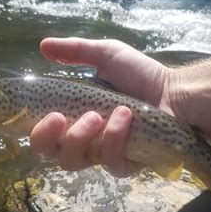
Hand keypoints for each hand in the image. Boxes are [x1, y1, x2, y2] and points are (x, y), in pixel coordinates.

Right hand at [30, 37, 176, 176]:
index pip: (42, 133)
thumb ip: (75, 51)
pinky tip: (125, 117)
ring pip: (73, 161)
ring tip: (98, 115)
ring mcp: (102, 155)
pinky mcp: (124, 165)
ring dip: (80, 137)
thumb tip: (42, 46)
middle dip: (47, 137)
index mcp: (73, 118)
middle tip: (60, 118)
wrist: (175, 92)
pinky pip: (109, 162)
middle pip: (50, 154)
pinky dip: (114, 138)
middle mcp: (83, 140)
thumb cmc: (140, 75)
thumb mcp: (106, 55)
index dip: (36, 129)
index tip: (44, 112)